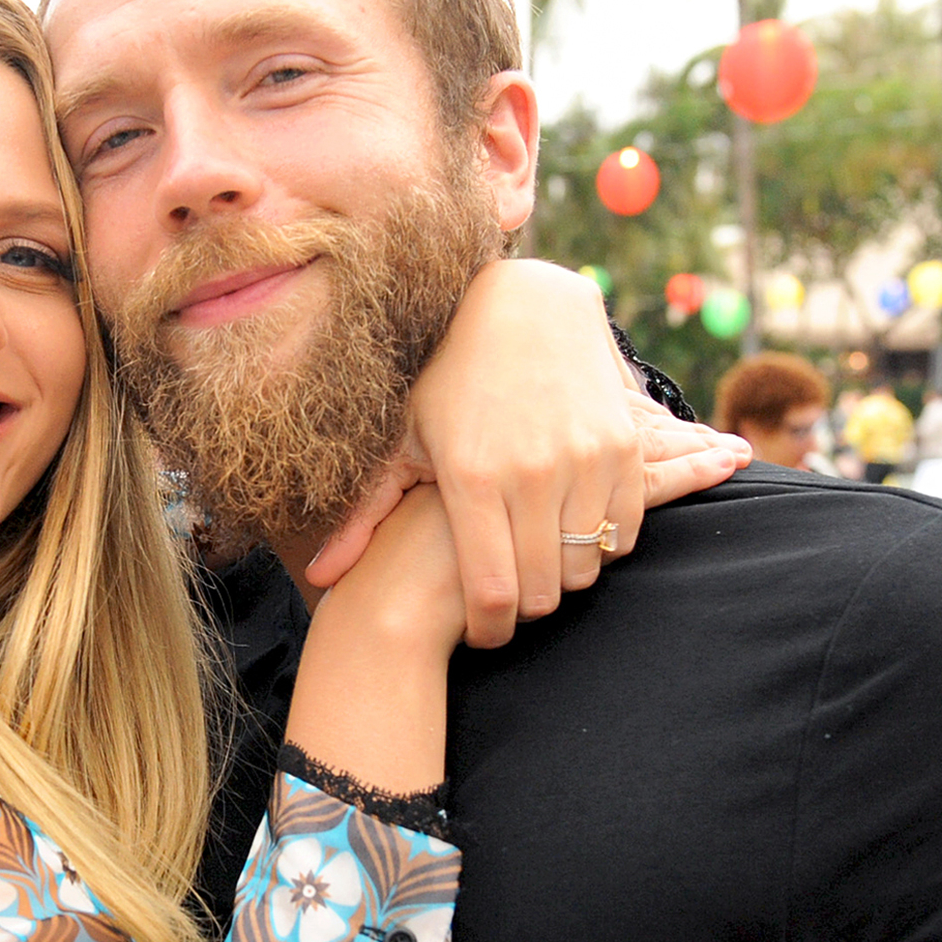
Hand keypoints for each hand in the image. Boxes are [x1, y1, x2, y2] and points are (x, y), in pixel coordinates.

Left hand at [306, 260, 744, 646]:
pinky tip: (573, 533)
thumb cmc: (450, 380)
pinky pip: (623, 532)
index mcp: (471, 478)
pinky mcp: (622, 447)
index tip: (483, 633)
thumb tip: (318, 578)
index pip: (491, 593)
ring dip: (564, 579)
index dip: (489, 629)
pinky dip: (601, 546)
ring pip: (585, 567)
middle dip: (525, 610)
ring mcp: (583, 459)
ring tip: (539, 566)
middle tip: (510, 603)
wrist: (525, 308)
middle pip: (543, 592)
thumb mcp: (402, 440)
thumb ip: (365, 513)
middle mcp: (531, 472)